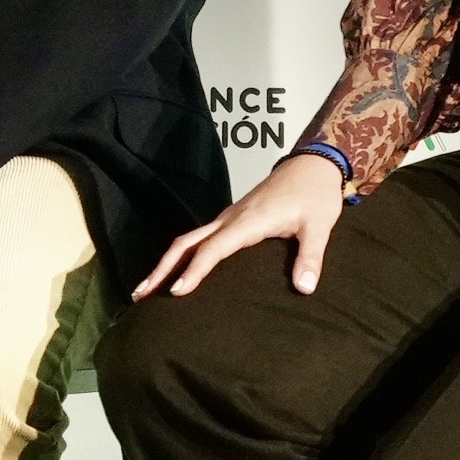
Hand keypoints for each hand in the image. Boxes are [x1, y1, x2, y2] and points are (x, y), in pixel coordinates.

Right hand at [137, 151, 347, 299]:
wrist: (313, 165)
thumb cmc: (316, 194)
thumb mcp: (319, 226)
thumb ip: (310, 257)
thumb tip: (304, 288)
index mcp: (247, 222)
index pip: (212, 249)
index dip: (194, 271)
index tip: (176, 292)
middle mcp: (230, 218)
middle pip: (186, 243)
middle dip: (162, 268)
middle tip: (140, 294)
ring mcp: (228, 217)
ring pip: (189, 240)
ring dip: (167, 262)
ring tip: (149, 288)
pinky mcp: (232, 218)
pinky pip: (199, 238)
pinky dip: (183, 255)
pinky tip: (178, 270)